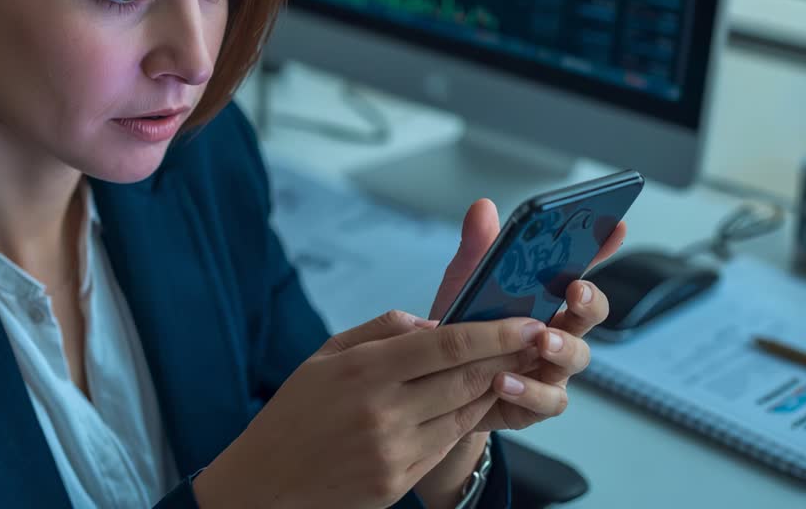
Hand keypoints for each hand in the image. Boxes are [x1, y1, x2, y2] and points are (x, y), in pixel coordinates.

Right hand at [192, 311, 544, 508]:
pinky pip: (448, 442)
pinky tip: (479, 401)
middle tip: (540, 340)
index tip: (526, 321)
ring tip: (519, 367)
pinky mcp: (399, 480)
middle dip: (510, 357)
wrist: (266, 483)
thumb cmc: (294, 412)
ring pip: (465, 412)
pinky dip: (469, 419)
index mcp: (363, 369)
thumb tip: (433, 324)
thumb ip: (380, 330)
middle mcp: (382, 410)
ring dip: (496, 388)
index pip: (446, 344)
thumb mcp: (325, 355)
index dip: (495, 333)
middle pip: (467, 378)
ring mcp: (394, 450)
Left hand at [428, 199, 623, 432]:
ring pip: (576, 357)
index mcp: (545, 300)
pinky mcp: (534, 403)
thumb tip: (483, 208)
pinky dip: (529, 391)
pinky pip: (548, 400)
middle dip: (589, 302)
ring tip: (542, 340)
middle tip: (576, 292)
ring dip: (563, 348)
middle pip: (590, 315)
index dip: (600, 249)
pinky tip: (504, 380)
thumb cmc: (462, 330)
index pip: (579, 271)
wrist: (439, 384)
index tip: (615, 226)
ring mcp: (549, 368)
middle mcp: (556, 332)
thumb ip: (479, 249)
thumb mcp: (465, 285)